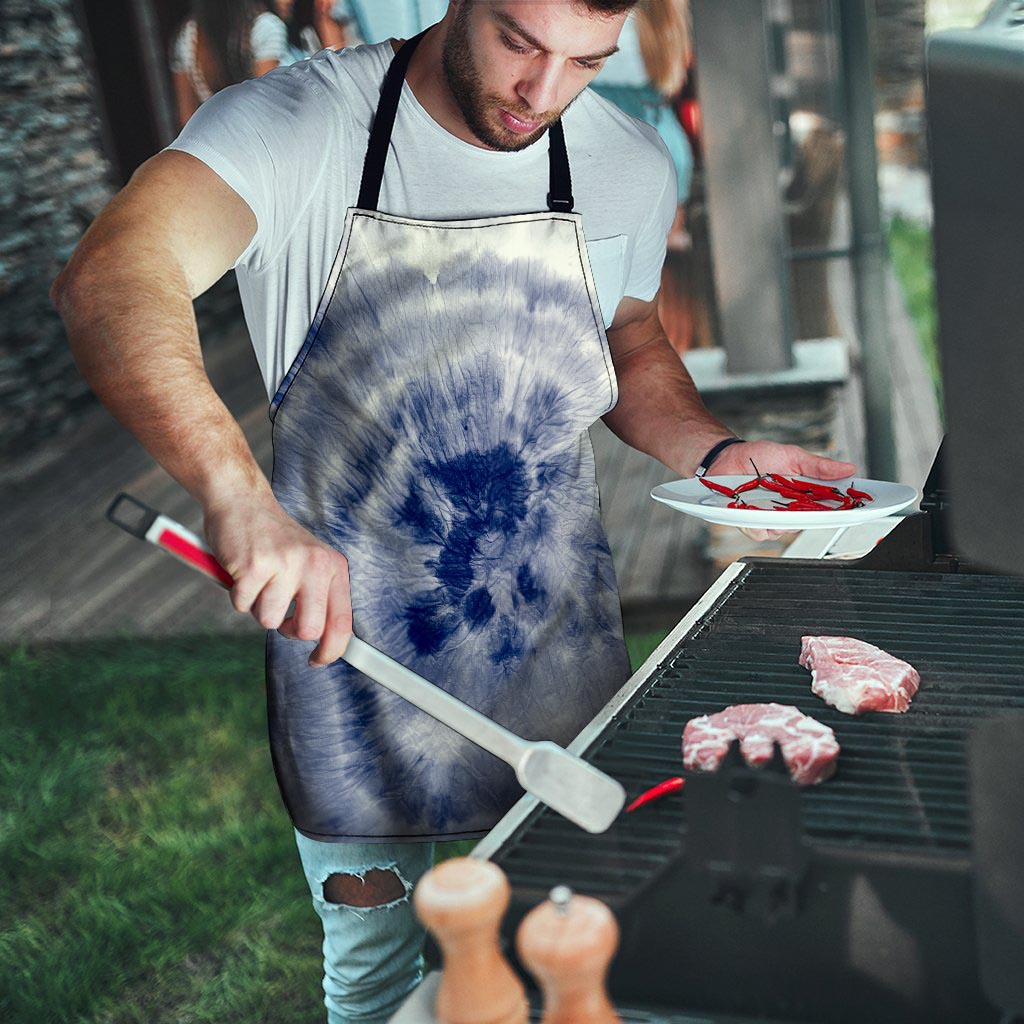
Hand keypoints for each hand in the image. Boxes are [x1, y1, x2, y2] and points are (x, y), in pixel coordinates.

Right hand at [203, 492, 351, 666]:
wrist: (242, 501)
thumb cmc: (274, 540)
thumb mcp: (309, 562)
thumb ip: (319, 596)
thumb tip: (325, 643)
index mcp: (333, 566)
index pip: (342, 621)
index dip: (332, 650)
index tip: (318, 660)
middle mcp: (314, 564)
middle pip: (308, 630)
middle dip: (288, 629)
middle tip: (278, 611)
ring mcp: (285, 564)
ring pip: (269, 620)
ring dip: (258, 606)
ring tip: (259, 579)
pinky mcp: (254, 566)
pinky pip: (242, 605)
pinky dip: (237, 594)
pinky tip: (242, 571)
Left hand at [708, 440, 856, 542]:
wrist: (727, 458)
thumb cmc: (759, 456)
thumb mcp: (793, 456)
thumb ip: (819, 466)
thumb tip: (848, 468)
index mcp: (804, 495)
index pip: (829, 508)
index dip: (843, 511)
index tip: (856, 509)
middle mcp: (790, 510)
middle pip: (808, 523)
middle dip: (809, 516)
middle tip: (803, 502)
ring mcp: (771, 518)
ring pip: (783, 531)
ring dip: (778, 518)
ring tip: (769, 499)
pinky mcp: (751, 523)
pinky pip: (760, 532)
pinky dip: (756, 522)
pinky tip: (751, 508)